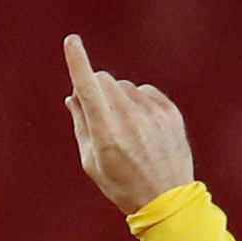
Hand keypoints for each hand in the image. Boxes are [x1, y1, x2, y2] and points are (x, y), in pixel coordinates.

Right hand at [63, 34, 193, 213]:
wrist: (166, 199)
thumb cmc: (121, 184)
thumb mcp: (92, 162)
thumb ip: (81, 124)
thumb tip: (73, 96)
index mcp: (106, 132)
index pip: (88, 88)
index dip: (77, 62)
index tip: (71, 41)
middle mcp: (129, 118)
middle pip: (105, 80)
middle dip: (97, 89)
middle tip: (99, 113)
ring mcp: (152, 113)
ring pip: (125, 86)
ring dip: (119, 98)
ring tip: (126, 130)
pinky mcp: (170, 112)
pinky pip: (146, 92)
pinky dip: (139, 103)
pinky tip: (143, 128)